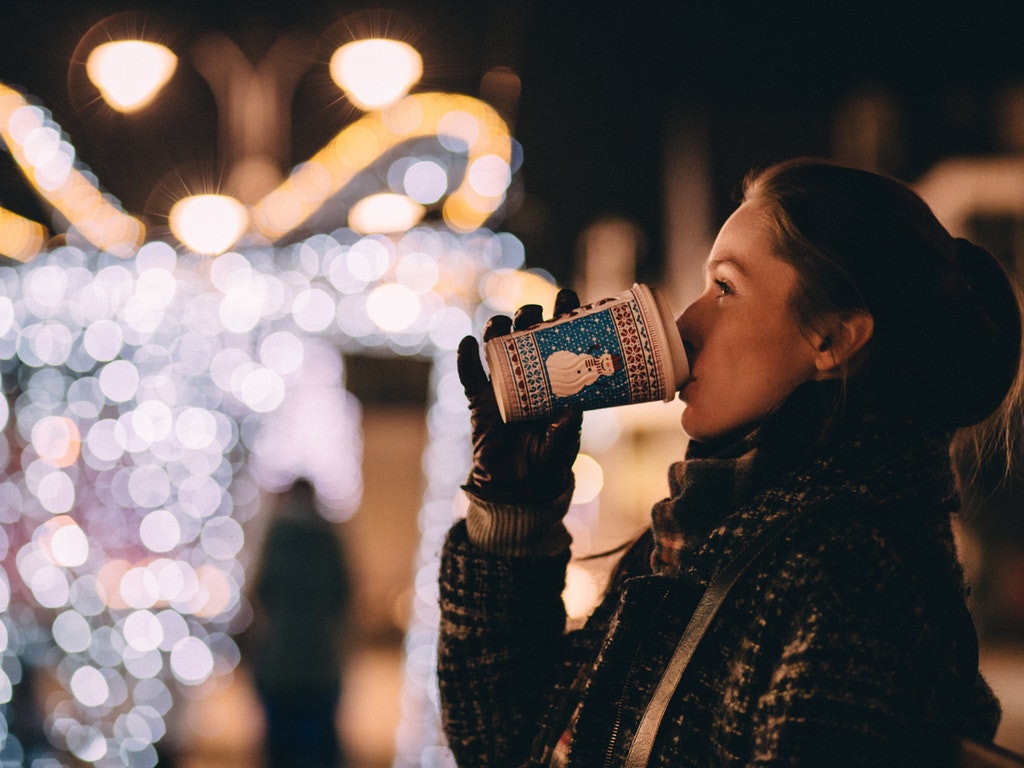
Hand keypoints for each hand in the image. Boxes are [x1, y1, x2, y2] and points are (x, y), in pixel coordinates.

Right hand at [458, 288, 583, 502]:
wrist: (516, 487)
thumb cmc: (546, 462)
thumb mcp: (561, 447)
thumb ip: (565, 431)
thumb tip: (570, 410)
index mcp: (554, 380)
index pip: (560, 340)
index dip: (562, 315)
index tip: (567, 297)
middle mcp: (528, 376)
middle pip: (526, 335)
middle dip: (528, 317)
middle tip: (533, 314)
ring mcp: (501, 386)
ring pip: (496, 347)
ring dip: (497, 330)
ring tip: (501, 324)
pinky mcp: (479, 401)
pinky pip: (469, 376)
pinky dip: (466, 359)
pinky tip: (467, 344)